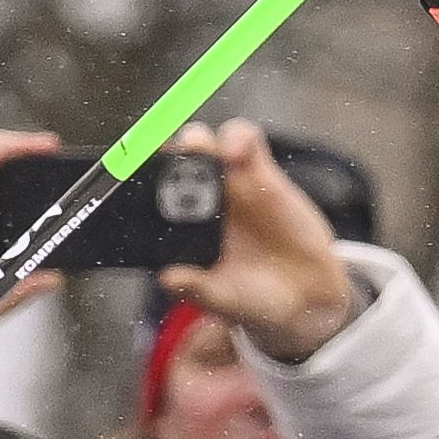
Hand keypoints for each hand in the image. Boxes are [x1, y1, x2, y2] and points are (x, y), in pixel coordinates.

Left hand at [156, 120, 355, 362]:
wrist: (308, 296)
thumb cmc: (257, 300)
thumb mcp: (225, 300)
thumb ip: (197, 288)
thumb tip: (166, 279)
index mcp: (180, 230)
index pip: (151, 197)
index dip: (139, 185)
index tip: (131, 181)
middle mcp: (200, 202)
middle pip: (171, 164)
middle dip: (161, 156)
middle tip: (165, 162)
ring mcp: (229, 184)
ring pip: (204, 144)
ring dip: (196, 141)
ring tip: (198, 151)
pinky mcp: (262, 172)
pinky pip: (245, 140)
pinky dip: (239, 138)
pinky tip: (238, 153)